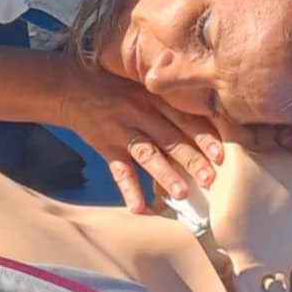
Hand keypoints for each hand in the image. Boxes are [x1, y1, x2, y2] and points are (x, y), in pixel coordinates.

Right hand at [53, 66, 225, 214]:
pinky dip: (128, 189)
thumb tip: (208, 117)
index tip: (221, 155)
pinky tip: (138, 208)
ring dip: (165, 174)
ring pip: (147, 154)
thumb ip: (169, 99)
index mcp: (154, 98)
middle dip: (192, 159)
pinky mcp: (105, 146)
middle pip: (170, 138)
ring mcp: (121, 130)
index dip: (203, 136)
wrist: (70, 87)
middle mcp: (140, 112)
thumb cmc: (115, 86)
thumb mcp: (143, 83)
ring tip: (182, 192)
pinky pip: (118, 170)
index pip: (183, 118)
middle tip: (211, 179)